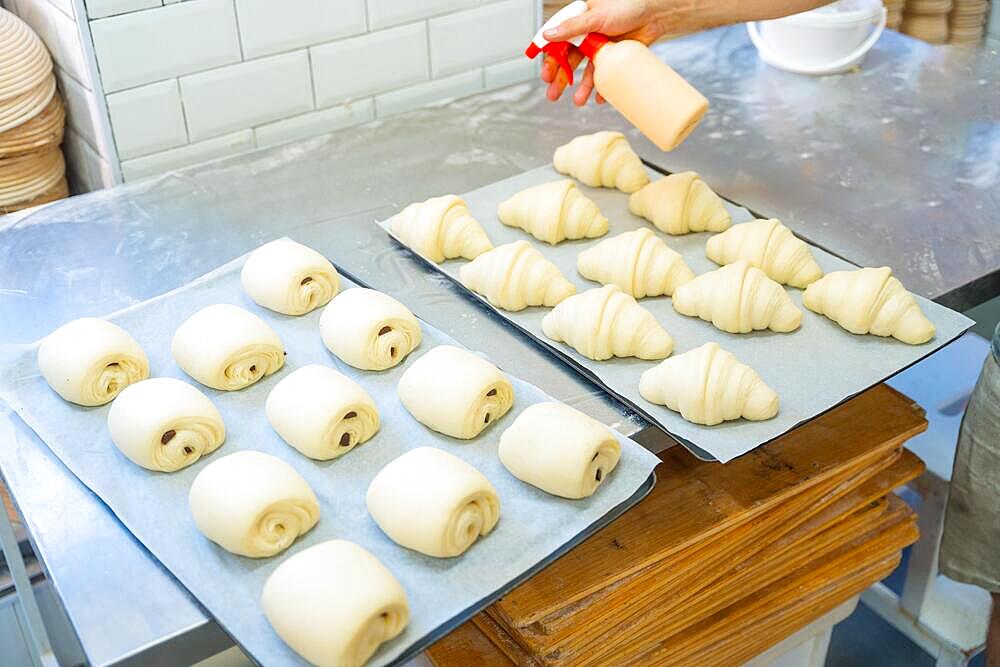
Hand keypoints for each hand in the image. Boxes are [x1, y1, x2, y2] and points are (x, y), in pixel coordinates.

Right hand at [540, 0, 670, 105]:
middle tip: (553, 94)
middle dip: (561, 79)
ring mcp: (601, 48)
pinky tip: (599, 98)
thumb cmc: (627, 5)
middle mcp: (587, 37)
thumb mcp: (595, 16)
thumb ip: (571, 28)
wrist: (655, 13)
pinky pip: (606, 76)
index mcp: (579, 23)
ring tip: (578, 101)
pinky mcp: (615, 58)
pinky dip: (602, 88)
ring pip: (587, 71)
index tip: (545, 74)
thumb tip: (548, 35)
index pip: (558, 43)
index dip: (550, 59)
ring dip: (582, 87)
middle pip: (569, 61)